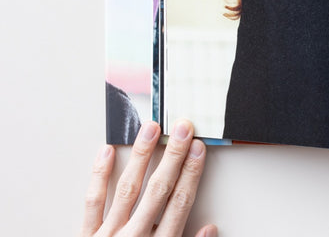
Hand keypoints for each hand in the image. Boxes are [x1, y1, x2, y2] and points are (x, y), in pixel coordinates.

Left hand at [83, 120, 216, 236]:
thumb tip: (210, 229)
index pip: (179, 203)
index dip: (191, 173)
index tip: (199, 149)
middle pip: (158, 189)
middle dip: (173, 156)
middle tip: (183, 129)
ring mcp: (107, 236)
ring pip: (127, 188)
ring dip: (141, 156)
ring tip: (151, 130)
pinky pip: (91, 203)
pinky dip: (98, 176)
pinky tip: (106, 152)